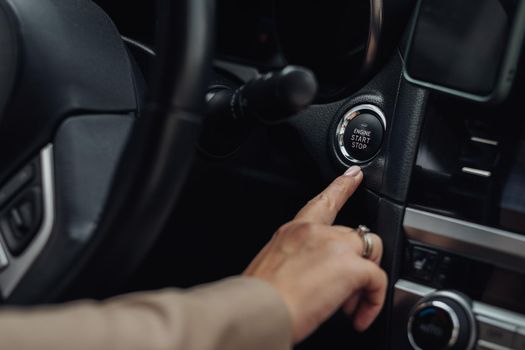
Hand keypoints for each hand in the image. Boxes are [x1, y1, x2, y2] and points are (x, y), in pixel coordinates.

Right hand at [244, 166, 386, 343]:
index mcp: (294, 231)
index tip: (354, 174)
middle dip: (355, 264)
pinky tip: (360, 316)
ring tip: (350, 305)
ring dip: (366, 279)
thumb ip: (296, 262)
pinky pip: (378, 279)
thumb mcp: (272, 269)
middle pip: (355, 236)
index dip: (341, 186)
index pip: (322, 202)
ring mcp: (335, 246)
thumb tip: (311, 277)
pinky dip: (374, 300)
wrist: (258, 310)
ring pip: (371, 251)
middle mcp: (315, 232)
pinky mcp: (350, 266)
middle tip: (343, 295)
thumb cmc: (259, 298)